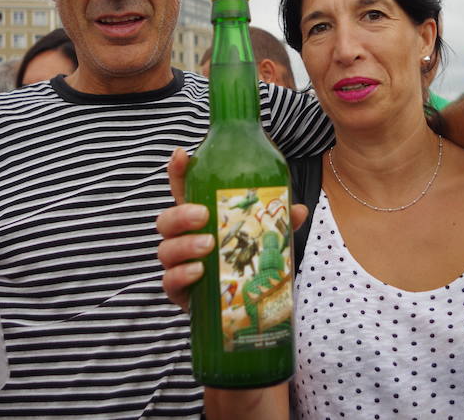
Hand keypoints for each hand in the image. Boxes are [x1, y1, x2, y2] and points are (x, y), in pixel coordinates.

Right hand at [157, 148, 307, 310]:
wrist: (240, 307)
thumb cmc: (245, 263)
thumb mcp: (263, 239)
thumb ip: (277, 224)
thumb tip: (297, 209)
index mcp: (200, 218)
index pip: (183, 190)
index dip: (178, 171)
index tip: (182, 155)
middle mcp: (183, 239)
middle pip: (166, 220)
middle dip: (180, 214)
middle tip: (202, 214)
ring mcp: (178, 266)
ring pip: (165, 249)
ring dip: (184, 245)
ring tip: (207, 245)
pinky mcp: (180, 292)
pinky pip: (169, 282)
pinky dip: (181, 275)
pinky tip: (198, 272)